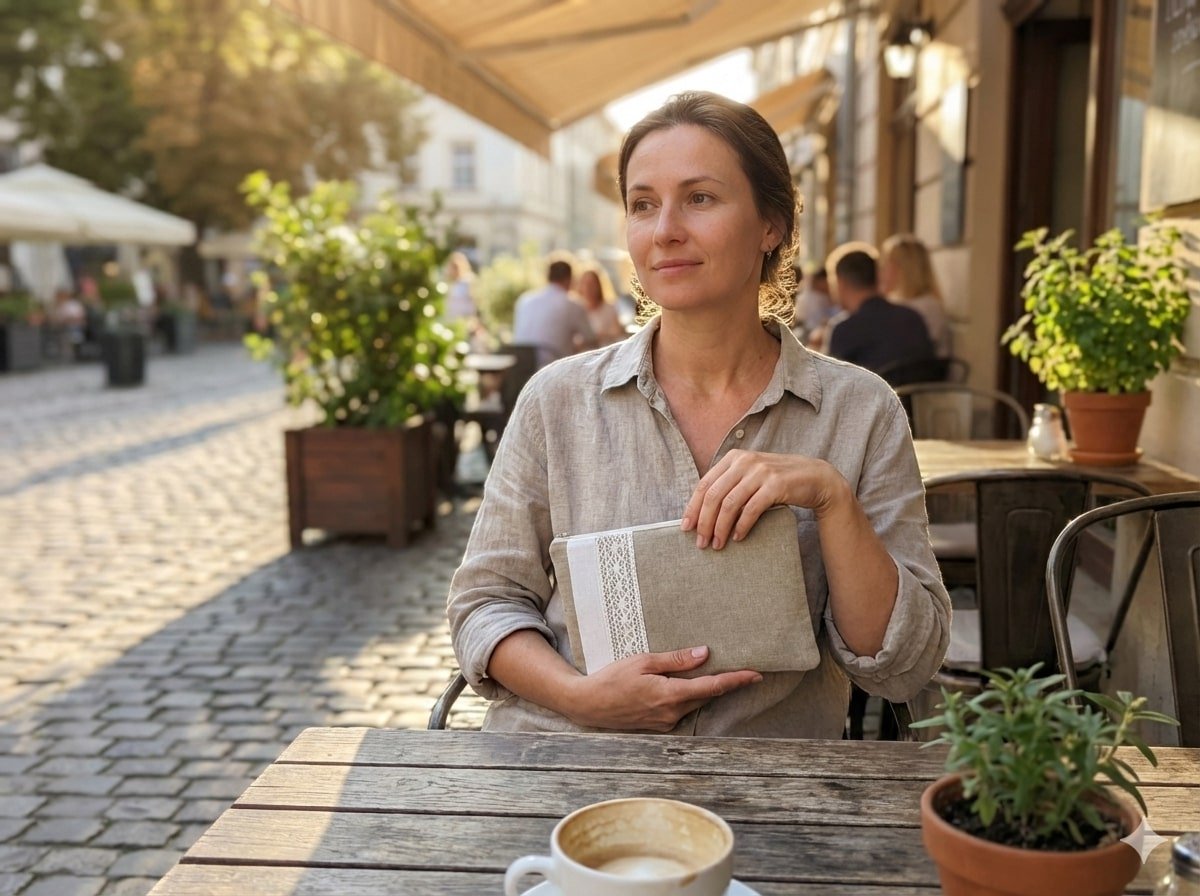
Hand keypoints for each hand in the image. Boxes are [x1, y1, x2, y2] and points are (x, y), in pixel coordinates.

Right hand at [566, 646, 761, 731]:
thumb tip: (704, 654)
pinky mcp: (659, 726)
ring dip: (703, 689)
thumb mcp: (643, 661)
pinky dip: (687, 697)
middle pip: (706, 696)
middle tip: (741, 668)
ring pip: (693, 703)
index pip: (711, 687)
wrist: (588, 704)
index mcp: (669, 695)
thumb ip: (676, 660)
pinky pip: (681, 709)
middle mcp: (671, 713)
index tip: (756, 675)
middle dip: (723, 683)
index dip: (736, 680)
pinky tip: (683, 686)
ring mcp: (665, 722)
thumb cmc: (612, 678)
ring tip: (712, 672)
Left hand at [681, 449, 844, 549]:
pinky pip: (751, 509)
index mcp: (733, 458)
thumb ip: (730, 485)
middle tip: (701, 542)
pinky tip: (738, 537)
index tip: (686, 528)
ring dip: (720, 527)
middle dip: (704, 522)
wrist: (815, 477)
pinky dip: (742, 526)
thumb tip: (701, 513)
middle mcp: (745, 461)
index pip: (704, 484)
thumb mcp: (751, 476)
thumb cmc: (778, 481)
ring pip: (730, 503)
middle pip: (714, 495)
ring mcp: (760, 472)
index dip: (693, 507)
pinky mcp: (776, 485)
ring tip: (717, 544)